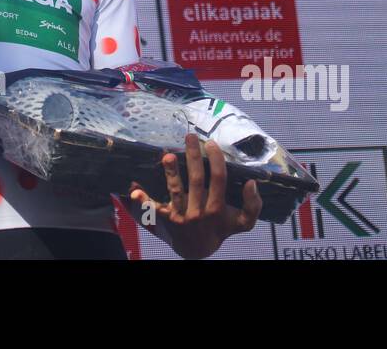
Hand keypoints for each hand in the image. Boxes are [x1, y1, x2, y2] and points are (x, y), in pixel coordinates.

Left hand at [129, 133, 262, 259]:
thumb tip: (252, 183)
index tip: (211, 143)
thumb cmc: (220, 228)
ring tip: (167, 155)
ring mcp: (181, 216)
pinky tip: (134, 189)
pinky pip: (153, 210)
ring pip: (176, 192)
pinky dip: (144, 200)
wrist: (198, 250)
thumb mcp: (242, 222)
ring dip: (171, 173)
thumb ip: (252, 205)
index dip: (216, 160)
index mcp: (217, 208)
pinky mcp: (165, 220)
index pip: (218, 179)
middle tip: (189, 137)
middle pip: (197, 180)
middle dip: (193, 157)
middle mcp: (199, 212)